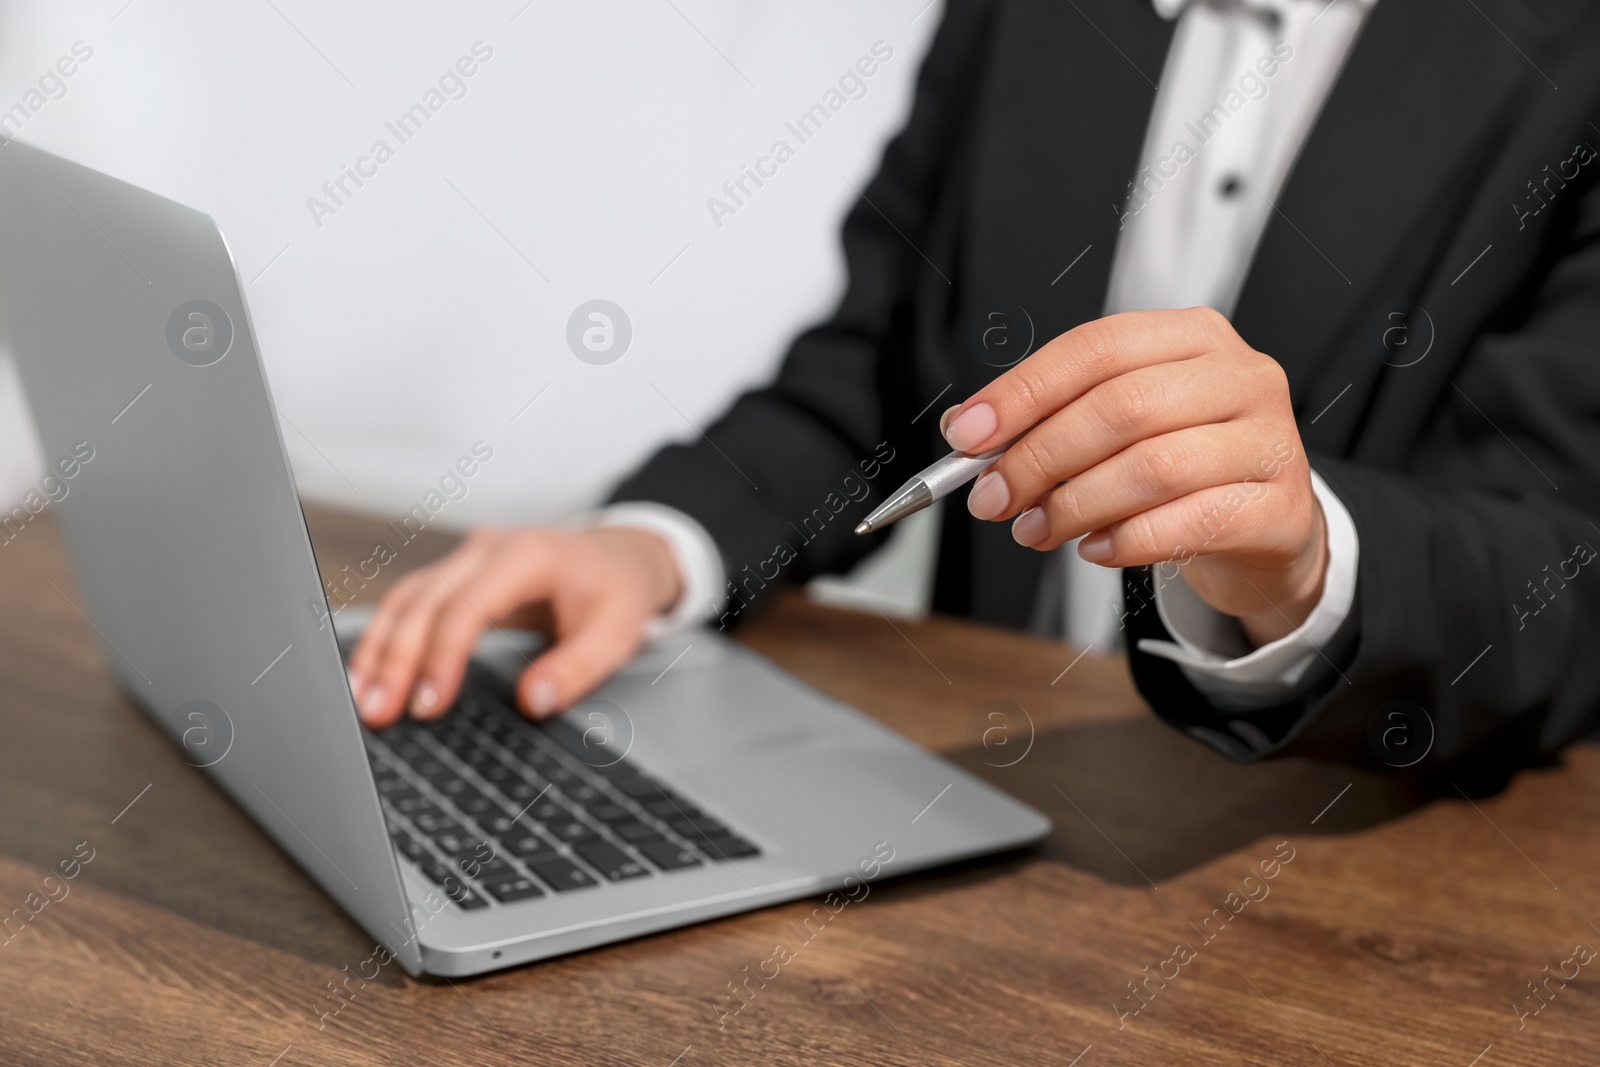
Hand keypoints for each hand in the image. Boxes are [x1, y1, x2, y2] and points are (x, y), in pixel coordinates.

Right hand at [346, 525, 682, 727]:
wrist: (619, 557)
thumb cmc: (616, 593)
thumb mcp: (617, 634)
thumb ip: (577, 668)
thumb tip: (533, 702)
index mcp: (526, 556)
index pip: (466, 608)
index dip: (442, 658)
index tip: (429, 707)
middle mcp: (486, 549)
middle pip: (423, 602)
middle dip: (395, 660)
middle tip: (377, 714)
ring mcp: (466, 557)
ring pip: (406, 599)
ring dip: (379, 650)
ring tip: (362, 703)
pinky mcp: (456, 574)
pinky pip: (410, 602)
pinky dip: (387, 637)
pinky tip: (369, 674)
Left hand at [944, 307, 1326, 646]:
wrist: (1268, 529)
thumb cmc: (1185, 469)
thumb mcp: (1120, 430)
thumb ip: (1053, 421)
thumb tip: (968, 432)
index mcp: (1191, 337)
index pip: (1096, 348)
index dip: (1023, 392)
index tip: (967, 436)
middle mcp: (1240, 376)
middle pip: (1121, 407)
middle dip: (1040, 457)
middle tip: (994, 498)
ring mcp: (1270, 440)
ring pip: (1154, 467)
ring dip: (1076, 505)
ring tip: (1036, 530)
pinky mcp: (1281, 507)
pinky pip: (1191, 522)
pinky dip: (1127, 541)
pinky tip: (1094, 550)